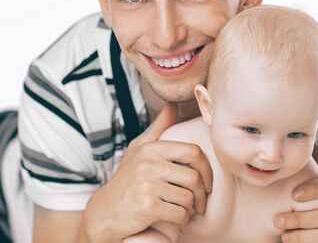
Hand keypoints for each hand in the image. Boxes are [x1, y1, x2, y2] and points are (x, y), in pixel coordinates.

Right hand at [80, 103, 212, 242]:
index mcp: (151, 148)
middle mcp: (149, 164)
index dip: (207, 169)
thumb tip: (173, 104)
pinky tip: (176, 218)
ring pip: (188, 198)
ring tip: (186, 209)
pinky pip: (179, 213)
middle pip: (194, 178)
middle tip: (202, 201)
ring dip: (191, 208)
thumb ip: (158, 128)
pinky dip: (182, 219)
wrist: (104, 212)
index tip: (208, 181)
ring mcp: (147, 185)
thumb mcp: (138, 149)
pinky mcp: (147, 206)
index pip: (194, 152)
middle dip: (203, 193)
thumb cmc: (126, 180)